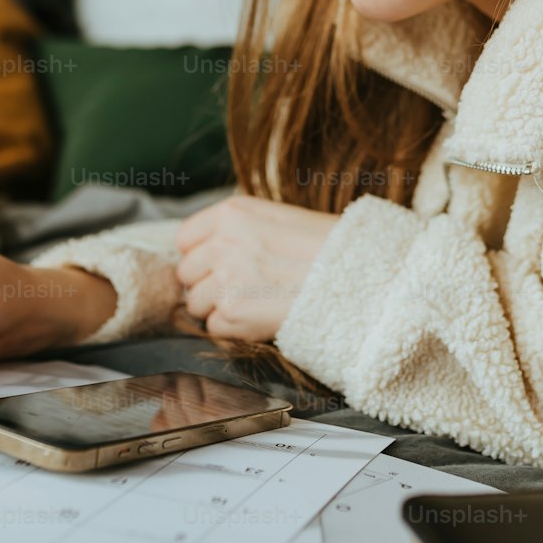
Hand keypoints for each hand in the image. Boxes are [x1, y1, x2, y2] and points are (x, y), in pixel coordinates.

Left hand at [174, 194, 337, 341]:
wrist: (357, 277)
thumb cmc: (326, 247)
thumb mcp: (278, 218)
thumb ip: (238, 228)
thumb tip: (206, 250)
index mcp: (232, 213)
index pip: (185, 239)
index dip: (201, 255)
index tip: (220, 264)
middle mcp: (222, 242)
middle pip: (186, 273)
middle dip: (207, 284)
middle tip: (243, 287)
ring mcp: (225, 278)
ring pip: (195, 304)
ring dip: (219, 309)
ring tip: (255, 303)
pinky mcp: (233, 313)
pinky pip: (213, 327)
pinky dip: (233, 329)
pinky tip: (261, 317)